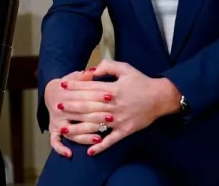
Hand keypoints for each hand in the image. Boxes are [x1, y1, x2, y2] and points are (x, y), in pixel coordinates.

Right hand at [44, 69, 108, 157]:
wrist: (51, 92)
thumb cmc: (68, 85)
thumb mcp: (72, 76)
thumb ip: (81, 76)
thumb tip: (91, 73)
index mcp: (63, 93)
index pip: (82, 94)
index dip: (97, 94)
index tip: (111, 95)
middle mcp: (57, 108)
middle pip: (79, 113)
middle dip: (97, 115)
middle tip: (111, 117)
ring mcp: (56, 121)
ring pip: (71, 131)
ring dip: (85, 134)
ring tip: (99, 135)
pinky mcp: (54, 130)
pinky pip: (55, 141)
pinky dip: (60, 148)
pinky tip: (69, 154)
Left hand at [62, 59, 180, 156]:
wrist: (161, 97)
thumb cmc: (141, 81)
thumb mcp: (125, 69)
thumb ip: (107, 66)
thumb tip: (90, 70)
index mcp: (113, 89)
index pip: (89, 87)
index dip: (74, 86)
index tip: (61, 85)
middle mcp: (114, 105)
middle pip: (89, 106)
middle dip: (72, 106)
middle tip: (57, 106)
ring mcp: (119, 119)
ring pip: (96, 124)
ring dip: (79, 127)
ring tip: (64, 129)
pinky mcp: (126, 130)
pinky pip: (112, 140)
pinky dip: (101, 146)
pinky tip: (89, 151)